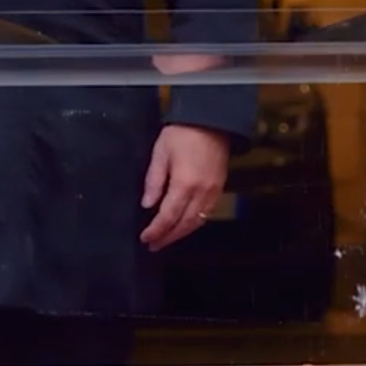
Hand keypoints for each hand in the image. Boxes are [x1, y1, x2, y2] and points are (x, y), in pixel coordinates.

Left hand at [139, 123, 228, 251]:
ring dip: (181, 233)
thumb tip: (147, 204)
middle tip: (154, 245)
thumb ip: (154, 180)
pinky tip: (185, 224)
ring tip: (167, 238)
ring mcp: (213, 191)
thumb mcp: (161, 153)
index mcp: (184, 184)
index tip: (145, 238)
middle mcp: (201, 192)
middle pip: (184, 224)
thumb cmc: (183, 133)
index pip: (168, 217)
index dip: (156, 231)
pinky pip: (207, 213)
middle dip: (168, 237)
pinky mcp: (220, 187)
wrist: (212, 120)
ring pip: (197, 222)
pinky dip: (194, 223)